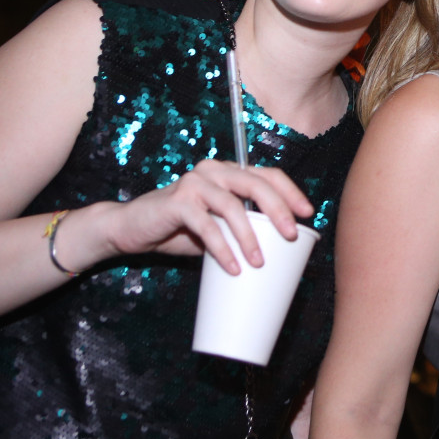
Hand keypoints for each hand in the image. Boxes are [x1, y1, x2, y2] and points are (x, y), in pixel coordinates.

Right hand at [81, 160, 313, 274]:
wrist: (131, 229)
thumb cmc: (180, 229)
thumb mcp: (217, 227)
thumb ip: (241, 228)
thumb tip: (281, 251)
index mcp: (228, 173)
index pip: (267, 175)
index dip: (290, 192)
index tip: (308, 214)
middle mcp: (214, 171)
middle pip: (255, 184)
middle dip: (278, 210)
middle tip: (291, 236)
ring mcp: (194, 183)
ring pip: (232, 205)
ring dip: (249, 236)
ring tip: (259, 262)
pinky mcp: (176, 202)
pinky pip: (206, 225)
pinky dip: (222, 247)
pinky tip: (232, 267)